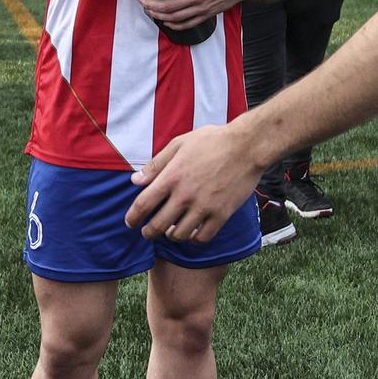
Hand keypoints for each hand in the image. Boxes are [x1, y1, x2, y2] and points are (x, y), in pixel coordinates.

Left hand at [127, 124, 261, 240]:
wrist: (247, 146)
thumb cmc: (212, 141)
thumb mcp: (180, 144)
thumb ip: (156, 164)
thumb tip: (135, 181)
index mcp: (172, 176)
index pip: (143, 205)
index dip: (132, 218)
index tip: (130, 222)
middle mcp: (185, 195)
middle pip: (157, 226)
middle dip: (148, 233)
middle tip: (147, 232)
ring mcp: (204, 207)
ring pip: (179, 235)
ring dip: (171, 235)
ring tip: (171, 229)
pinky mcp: (221, 215)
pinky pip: (201, 237)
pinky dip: (193, 238)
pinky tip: (192, 231)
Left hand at [139, 0, 252, 28]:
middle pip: (167, 6)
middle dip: (150, 4)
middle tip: (141, 0)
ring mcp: (201, 7)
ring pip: (175, 17)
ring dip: (158, 15)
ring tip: (149, 10)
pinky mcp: (206, 14)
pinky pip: (187, 24)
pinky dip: (174, 25)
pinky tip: (165, 21)